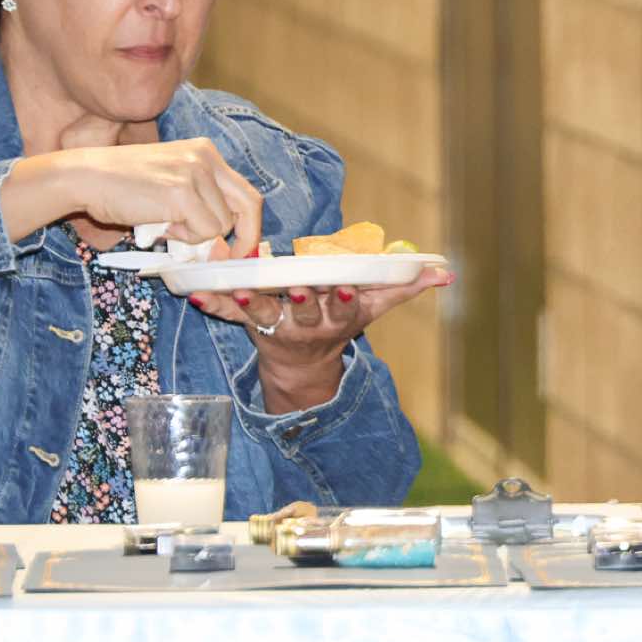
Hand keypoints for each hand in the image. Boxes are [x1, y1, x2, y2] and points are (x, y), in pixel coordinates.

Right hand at [7, 138, 262, 256]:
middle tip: (228, 257)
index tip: (240, 247)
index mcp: (205, 151)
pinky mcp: (183, 193)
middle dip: (245, 237)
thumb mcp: (170, 182)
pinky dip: (184, 238)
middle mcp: (206, 157)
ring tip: (166, 226)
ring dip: (196, 236)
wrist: (85, 177)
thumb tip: (226, 240)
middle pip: (250, 205)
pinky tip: (159, 226)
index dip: (248, 224)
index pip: (244, 191)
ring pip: (222, 225)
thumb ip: (200, 200)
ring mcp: (195, 173)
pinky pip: (203, 231)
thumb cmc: (121, 185)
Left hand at [189, 265, 454, 408]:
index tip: (345, 289)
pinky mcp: (246, 323)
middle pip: (304, 314)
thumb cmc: (339, 323)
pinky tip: (194, 293)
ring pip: (263, 315)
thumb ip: (405, 289)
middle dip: (302, 302)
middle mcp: (306, 326)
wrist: (301, 366)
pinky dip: (209, 304)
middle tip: (298, 288)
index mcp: (336, 319)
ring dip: (252, 303)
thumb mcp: (374, 308)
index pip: (343, 309)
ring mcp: (274, 326)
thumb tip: (447, 274)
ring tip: (241, 292)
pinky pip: (225, 315)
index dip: (344, 301)